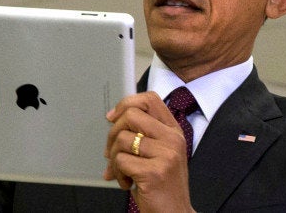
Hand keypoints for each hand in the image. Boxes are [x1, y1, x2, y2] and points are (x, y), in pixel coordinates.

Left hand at [104, 92, 194, 212]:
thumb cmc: (163, 186)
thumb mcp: (160, 154)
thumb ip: (143, 134)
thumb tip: (112, 118)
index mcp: (173, 131)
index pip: (149, 99)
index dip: (126, 103)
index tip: (113, 117)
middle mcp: (173, 139)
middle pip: (131, 114)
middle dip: (112, 133)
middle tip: (112, 151)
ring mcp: (166, 155)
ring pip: (122, 139)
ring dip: (114, 159)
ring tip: (123, 173)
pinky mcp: (154, 172)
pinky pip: (120, 162)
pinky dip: (117, 175)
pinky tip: (128, 183)